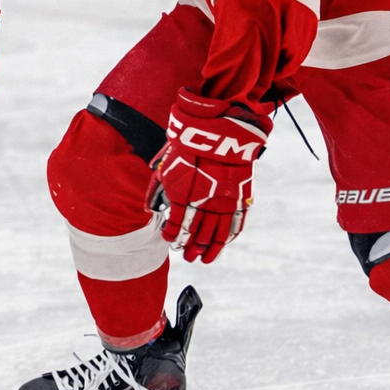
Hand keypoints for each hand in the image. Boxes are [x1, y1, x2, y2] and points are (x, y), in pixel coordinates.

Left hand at [147, 89, 272, 262]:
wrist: (216, 130)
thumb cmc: (187, 147)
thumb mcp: (166, 166)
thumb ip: (157, 190)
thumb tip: (150, 208)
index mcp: (183, 194)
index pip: (177, 226)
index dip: (173, 236)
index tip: (170, 241)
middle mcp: (203, 201)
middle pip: (196, 234)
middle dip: (190, 248)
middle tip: (187, 256)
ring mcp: (224, 200)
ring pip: (216, 234)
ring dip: (209, 249)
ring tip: (203, 259)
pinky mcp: (240, 196)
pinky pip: (235, 223)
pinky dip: (228, 237)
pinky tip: (222, 244)